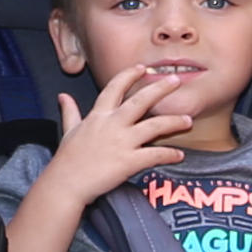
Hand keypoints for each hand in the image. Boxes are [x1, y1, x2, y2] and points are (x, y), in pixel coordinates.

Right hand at [34, 77, 194, 222]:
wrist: (66, 184)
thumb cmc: (67, 160)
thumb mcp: (69, 130)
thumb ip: (70, 111)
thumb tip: (63, 96)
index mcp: (98, 116)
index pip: (114, 88)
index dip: (129, 75)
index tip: (142, 67)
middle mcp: (112, 124)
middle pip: (140, 101)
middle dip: (159, 88)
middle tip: (176, 80)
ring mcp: (121, 142)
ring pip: (153, 126)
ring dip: (173, 121)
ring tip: (187, 119)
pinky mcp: (128, 161)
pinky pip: (154, 155)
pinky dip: (169, 154)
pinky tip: (179, 155)